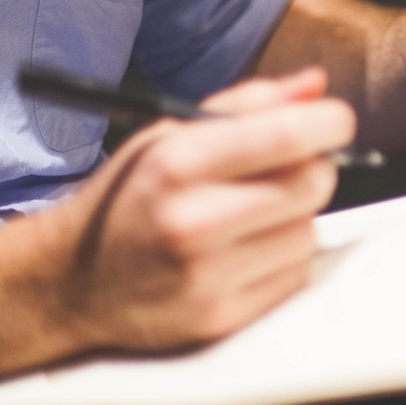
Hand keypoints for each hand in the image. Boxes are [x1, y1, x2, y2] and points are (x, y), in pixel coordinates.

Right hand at [46, 68, 355, 352]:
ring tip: (248, 218)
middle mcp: (193, 220)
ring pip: (310, 232)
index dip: (329, 123)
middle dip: (313, 169)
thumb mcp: (170, 135)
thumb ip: (249, 106)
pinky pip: (295, 275)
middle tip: (285, 170)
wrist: (71, 283)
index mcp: (178, 163)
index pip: (288, 135)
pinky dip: (282, 260)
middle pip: (313, 183)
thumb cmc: (132, 197)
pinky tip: (242, 253)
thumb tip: (316, 86)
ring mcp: (207, 276)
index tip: (334, 122)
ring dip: (294, 219)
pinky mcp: (220, 318)